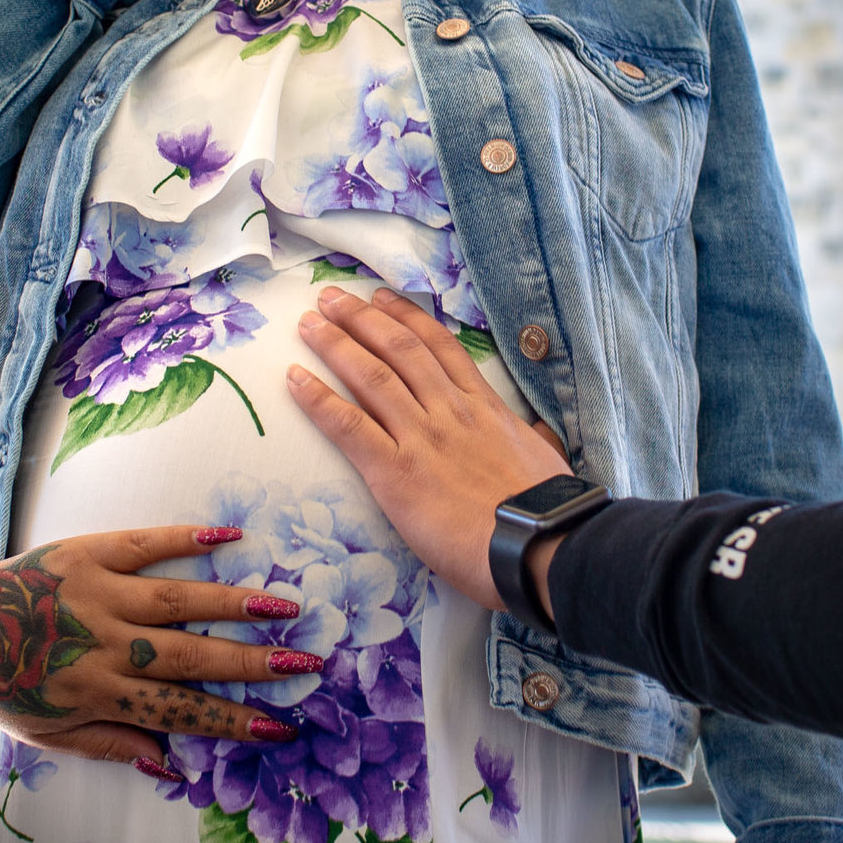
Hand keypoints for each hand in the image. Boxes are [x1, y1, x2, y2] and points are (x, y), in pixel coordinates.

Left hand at [0, 526, 312, 771]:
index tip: (282, 725)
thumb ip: (113, 745)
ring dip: (236, 602)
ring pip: (179, 600)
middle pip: (192, 655)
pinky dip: (187, 538)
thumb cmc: (4, 685)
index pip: (180, 711)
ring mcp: (97, 594)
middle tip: (307, 663)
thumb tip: (174, 764)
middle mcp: (103, 644)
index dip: (234, 720)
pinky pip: (145, 542)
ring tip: (285, 605)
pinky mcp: (86, 553)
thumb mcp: (50, 735)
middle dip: (254, 663)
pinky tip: (230, 536)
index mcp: (97, 694)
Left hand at [288, 287, 573, 611]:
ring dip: (335, 344)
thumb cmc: (547, 512)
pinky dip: (318, 399)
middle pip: (398, 348)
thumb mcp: (546, 459)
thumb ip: (534, 439)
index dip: (407, 317)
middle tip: (331, 297)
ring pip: (371, 376)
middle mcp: (450, 411)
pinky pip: (348, 426)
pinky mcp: (395, 472)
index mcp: (485, 406)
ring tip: (309, 323)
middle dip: (361, 319)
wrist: (539, 544)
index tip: (382, 298)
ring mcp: (421, 437)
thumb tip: (539, 434)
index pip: (440, 347)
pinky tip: (294, 380)